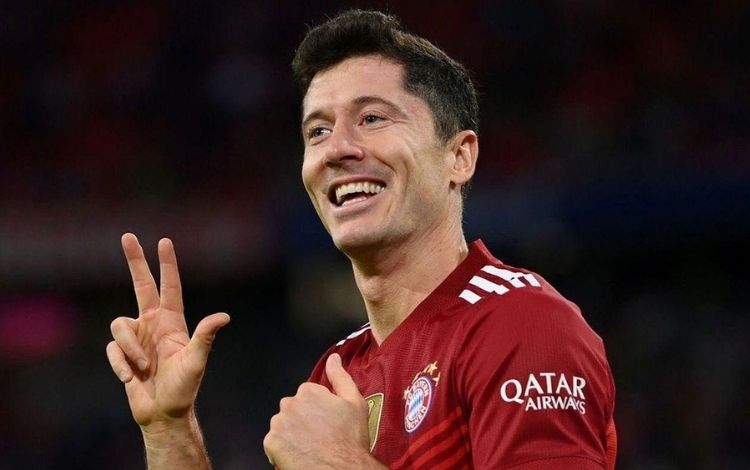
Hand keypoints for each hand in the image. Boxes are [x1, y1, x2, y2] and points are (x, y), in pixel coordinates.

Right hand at [106, 233, 229, 428]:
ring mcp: (136, 338)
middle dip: (135, 261)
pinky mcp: (122, 355)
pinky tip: (131, 378)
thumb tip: (223, 316)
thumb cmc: (184, 388)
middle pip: (140, 285)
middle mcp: (153, 324)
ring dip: (130, 348)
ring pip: (120, 325)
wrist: (164, 413)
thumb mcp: (196, 361)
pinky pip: (113, 350)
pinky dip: (121, 364)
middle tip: (128, 236)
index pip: (170, 286)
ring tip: (145, 368)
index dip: (167, 265)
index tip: (164, 241)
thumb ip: (205, 337)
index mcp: (173, 322)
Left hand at [263, 354, 384, 468]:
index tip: (327, 420)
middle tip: (320, 434)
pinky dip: (283, 448)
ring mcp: (278, 424)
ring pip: (283, 424)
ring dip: (292, 432)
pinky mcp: (271, 443)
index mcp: (308, 391)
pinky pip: (274, 442)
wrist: (342, 468)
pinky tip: (299, 453)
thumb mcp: (355, 402)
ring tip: (310, 445)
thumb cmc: (350, 439)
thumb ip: (340, 376)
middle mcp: (289, 404)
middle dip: (303, 418)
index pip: (307, 395)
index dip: (318, 408)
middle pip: (293, 408)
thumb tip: (333, 358)